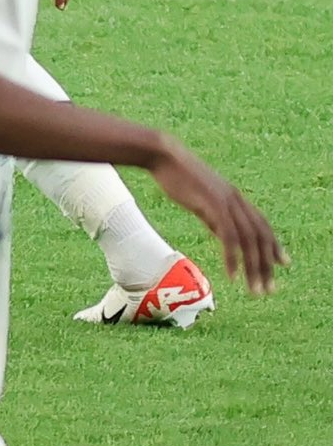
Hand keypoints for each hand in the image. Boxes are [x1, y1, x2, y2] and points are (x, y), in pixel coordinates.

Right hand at [148, 139, 286, 295]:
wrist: (162, 155)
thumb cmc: (175, 176)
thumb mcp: (201, 199)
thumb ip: (215, 216)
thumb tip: (224, 234)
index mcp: (235, 197)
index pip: (263, 225)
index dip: (274, 245)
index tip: (283, 263)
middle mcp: (237, 200)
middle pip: (261, 237)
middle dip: (267, 265)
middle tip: (269, 288)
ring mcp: (227, 202)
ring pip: (249, 241)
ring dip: (254, 268)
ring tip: (255, 289)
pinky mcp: (214, 205)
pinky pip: (229, 237)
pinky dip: (233, 258)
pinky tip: (232, 274)